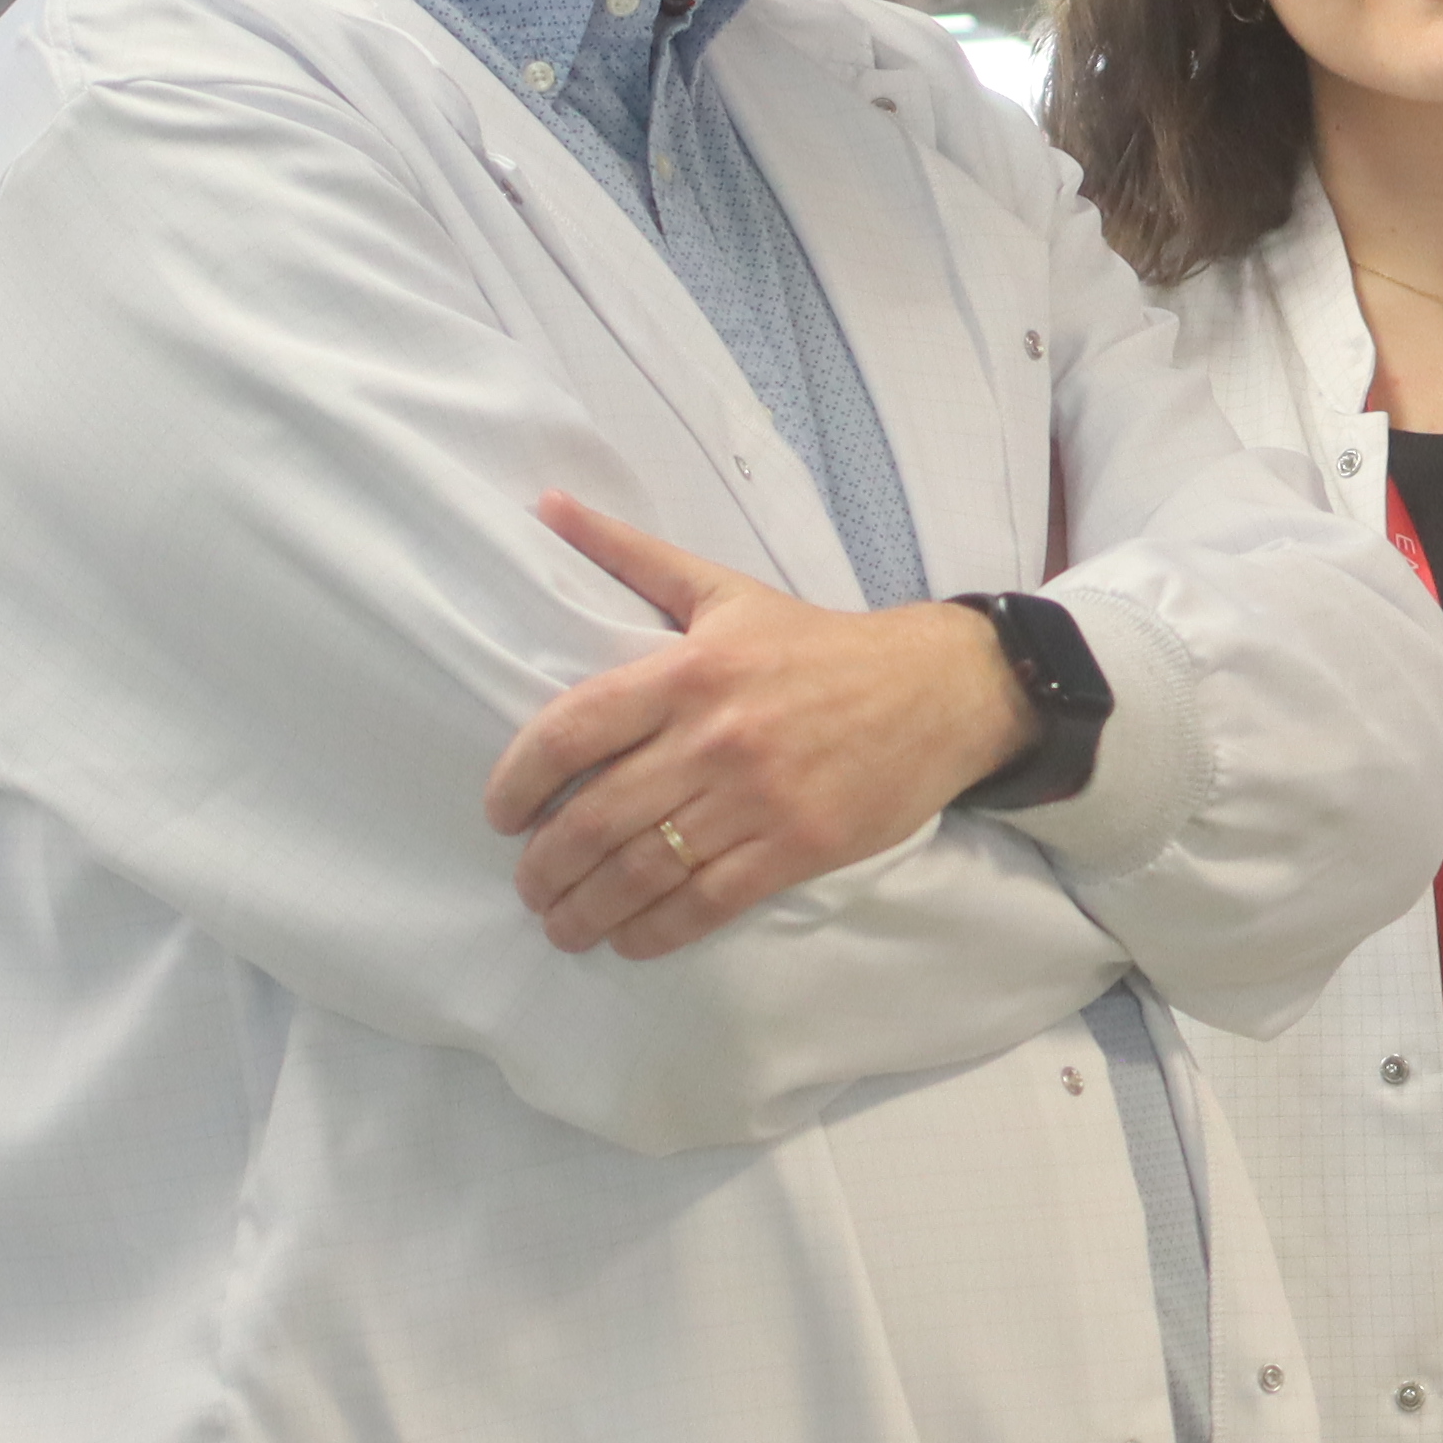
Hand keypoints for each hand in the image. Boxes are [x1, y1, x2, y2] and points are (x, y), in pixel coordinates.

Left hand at [484, 496, 1032, 959]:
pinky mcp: (798, 846)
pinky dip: (656, 929)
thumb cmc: (821, 645)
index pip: (572, 732)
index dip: (519, 781)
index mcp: (688, 670)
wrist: (940, 690)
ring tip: (563, 924)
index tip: (501, 815)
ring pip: (645, 868)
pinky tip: (628, 938)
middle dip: (546, 865)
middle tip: (529, 885)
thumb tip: (549, 504)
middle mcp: (715, 736)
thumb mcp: (724, 590)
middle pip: (596, 815)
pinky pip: (708, 900)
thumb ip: (631, 554)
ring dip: (588, 907)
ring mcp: (758, 797)